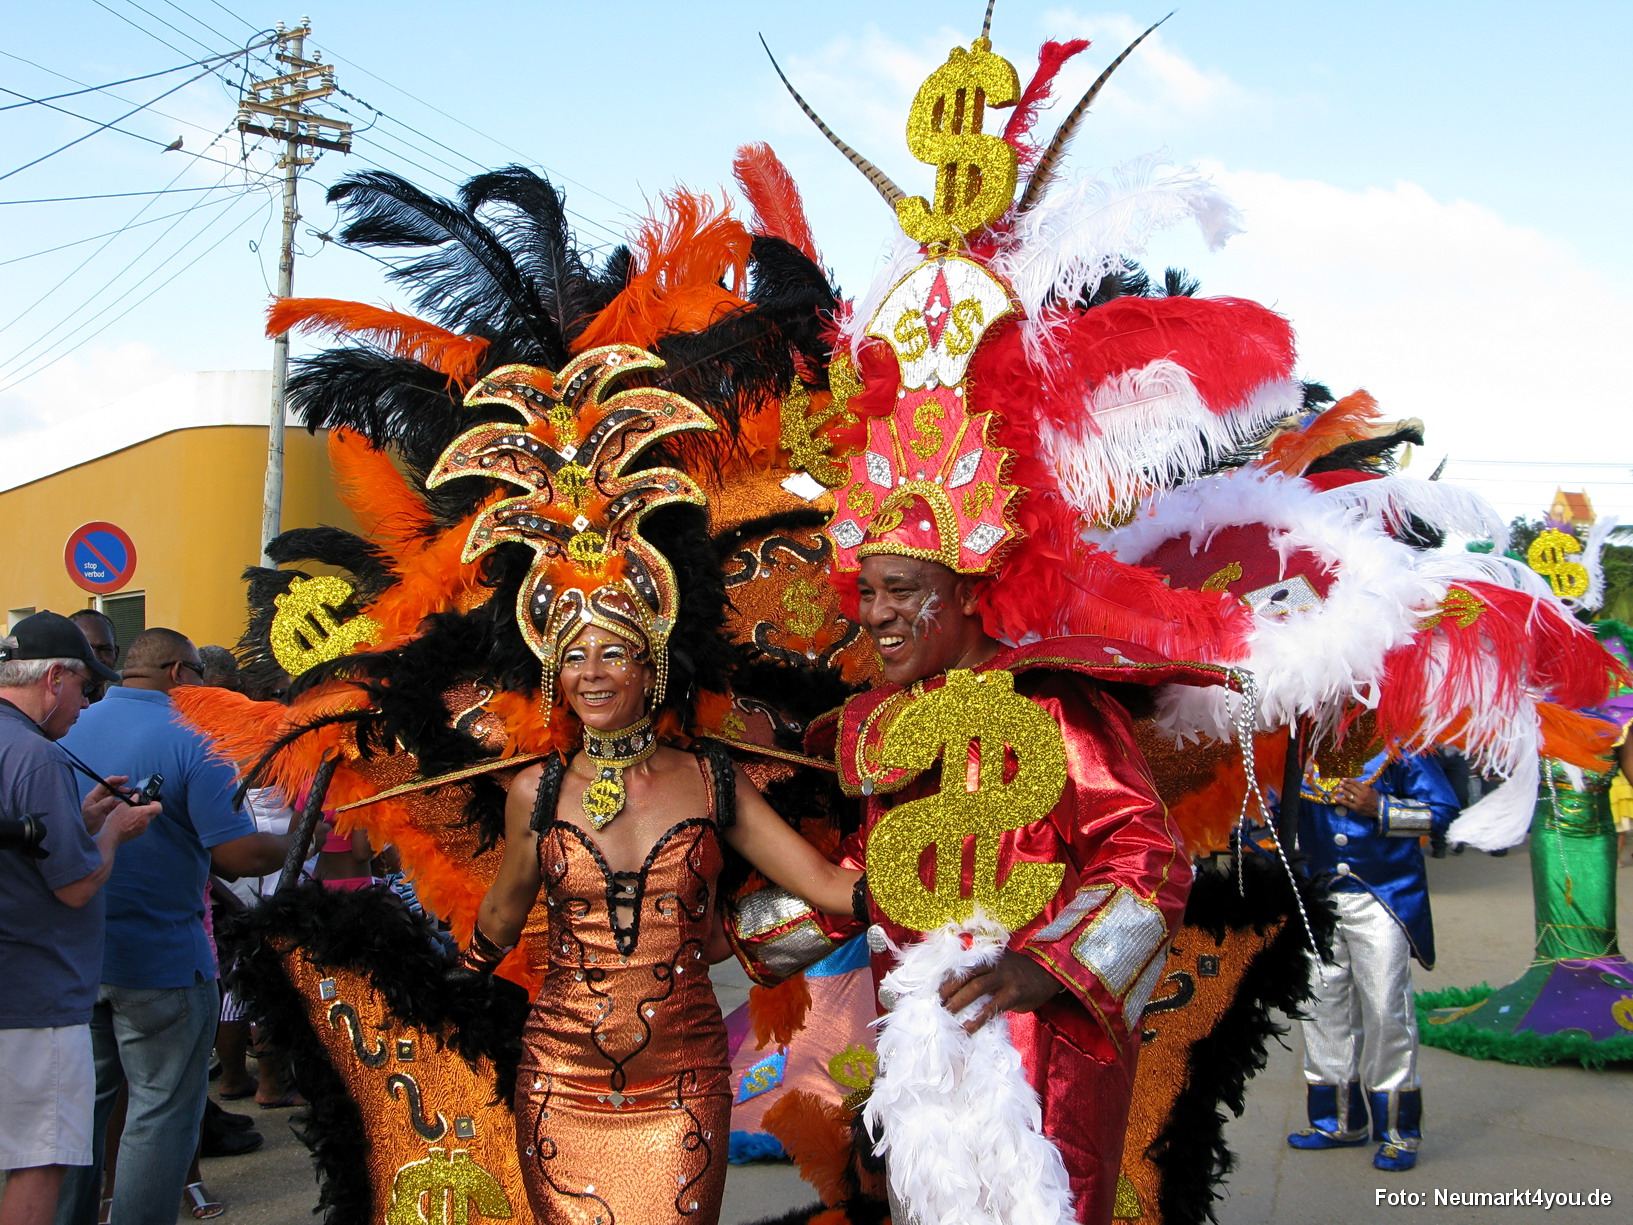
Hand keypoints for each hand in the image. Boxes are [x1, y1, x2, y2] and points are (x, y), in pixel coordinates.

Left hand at [81, 776, 128, 834]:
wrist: (85, 833)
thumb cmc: (86, 821)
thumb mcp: (93, 812)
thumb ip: (102, 804)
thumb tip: (111, 797)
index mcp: (94, 796)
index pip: (104, 784)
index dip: (113, 780)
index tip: (122, 779)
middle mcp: (99, 798)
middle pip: (110, 788)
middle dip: (119, 784)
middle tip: (128, 781)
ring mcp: (104, 804)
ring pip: (115, 795)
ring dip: (122, 792)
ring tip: (131, 792)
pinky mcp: (108, 810)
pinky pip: (117, 803)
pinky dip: (123, 802)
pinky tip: (128, 802)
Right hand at [103, 801, 156, 844]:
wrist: (111, 836)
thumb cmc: (116, 821)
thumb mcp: (122, 806)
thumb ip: (132, 799)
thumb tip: (137, 795)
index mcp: (143, 813)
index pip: (159, 807)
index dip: (156, 804)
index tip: (150, 802)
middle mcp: (146, 821)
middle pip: (153, 814)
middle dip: (148, 810)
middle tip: (139, 807)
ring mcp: (143, 828)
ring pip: (147, 820)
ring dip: (143, 816)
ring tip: (132, 815)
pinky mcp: (139, 833)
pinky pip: (142, 826)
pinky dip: (139, 823)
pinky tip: (129, 822)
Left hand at [938, 950, 1062, 1032]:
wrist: (1047, 974)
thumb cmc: (1017, 973)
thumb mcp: (999, 964)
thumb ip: (980, 971)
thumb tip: (954, 988)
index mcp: (987, 955)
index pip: (962, 964)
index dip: (946, 976)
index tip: (931, 989)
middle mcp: (994, 963)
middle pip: (966, 974)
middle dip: (948, 989)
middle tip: (934, 1003)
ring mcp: (1005, 977)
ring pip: (976, 987)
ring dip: (958, 1002)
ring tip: (946, 1015)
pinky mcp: (1014, 993)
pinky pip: (992, 1006)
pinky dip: (978, 1018)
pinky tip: (968, 1028)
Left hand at [1330, 780, 1379, 816]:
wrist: (1380, 810)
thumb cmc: (1377, 799)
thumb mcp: (1373, 791)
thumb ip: (1366, 787)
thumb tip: (1357, 783)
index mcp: (1366, 789)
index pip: (1356, 783)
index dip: (1349, 780)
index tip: (1344, 779)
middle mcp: (1362, 795)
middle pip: (1351, 788)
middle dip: (1345, 785)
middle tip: (1340, 782)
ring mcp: (1358, 802)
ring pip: (1348, 795)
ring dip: (1342, 791)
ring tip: (1338, 788)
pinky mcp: (1356, 808)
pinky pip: (1347, 803)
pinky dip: (1340, 800)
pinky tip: (1335, 797)